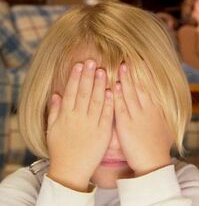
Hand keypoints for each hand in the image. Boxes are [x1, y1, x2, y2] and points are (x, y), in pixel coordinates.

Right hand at [47, 60, 113, 191]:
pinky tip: (112, 90)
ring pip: (96, 101)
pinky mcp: (103, 133)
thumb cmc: (61, 149)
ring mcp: (91, 124)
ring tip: (102, 70)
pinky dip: (109, 102)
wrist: (71, 170)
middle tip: (91, 61)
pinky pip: (106, 115)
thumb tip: (55, 94)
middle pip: (83, 93)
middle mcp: (78, 118)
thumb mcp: (53, 129)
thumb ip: (55, 111)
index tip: (79, 64)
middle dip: (87, 76)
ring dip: (99, 85)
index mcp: (66, 116)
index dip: (75, 77)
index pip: (71, 92)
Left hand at [113, 62, 173, 176]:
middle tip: (130, 56)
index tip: (142, 60)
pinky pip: (122, 108)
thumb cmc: (156, 145)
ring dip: (126, 79)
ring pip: (131, 94)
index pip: (151, 86)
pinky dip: (118, 96)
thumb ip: (158, 112)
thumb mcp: (163, 125)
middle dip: (135, 71)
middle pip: (141, 86)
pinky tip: (114, 86)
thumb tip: (158, 101)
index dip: (146, 73)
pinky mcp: (127, 126)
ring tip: (121, 65)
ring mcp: (137, 117)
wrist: (154, 161)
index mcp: (156, 109)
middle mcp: (148, 110)